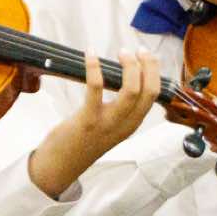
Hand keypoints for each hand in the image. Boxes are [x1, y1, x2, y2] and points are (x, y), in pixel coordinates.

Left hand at [27, 50, 160, 197]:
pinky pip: (96, 88)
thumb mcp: (111, 127)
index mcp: (133, 124)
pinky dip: (95, 67)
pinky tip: (91, 53)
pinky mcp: (88, 120)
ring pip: (131, 90)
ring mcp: (108, 123)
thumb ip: (122, 108)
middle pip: (148, 91)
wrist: (62, 165)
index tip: (146, 55)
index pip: (154, 95)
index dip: (154, 71)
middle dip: (147, 66)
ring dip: (129, 67)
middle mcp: (125, 125)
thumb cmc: (84, 140)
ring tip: (122, 52)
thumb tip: (125, 77)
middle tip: (137, 51)